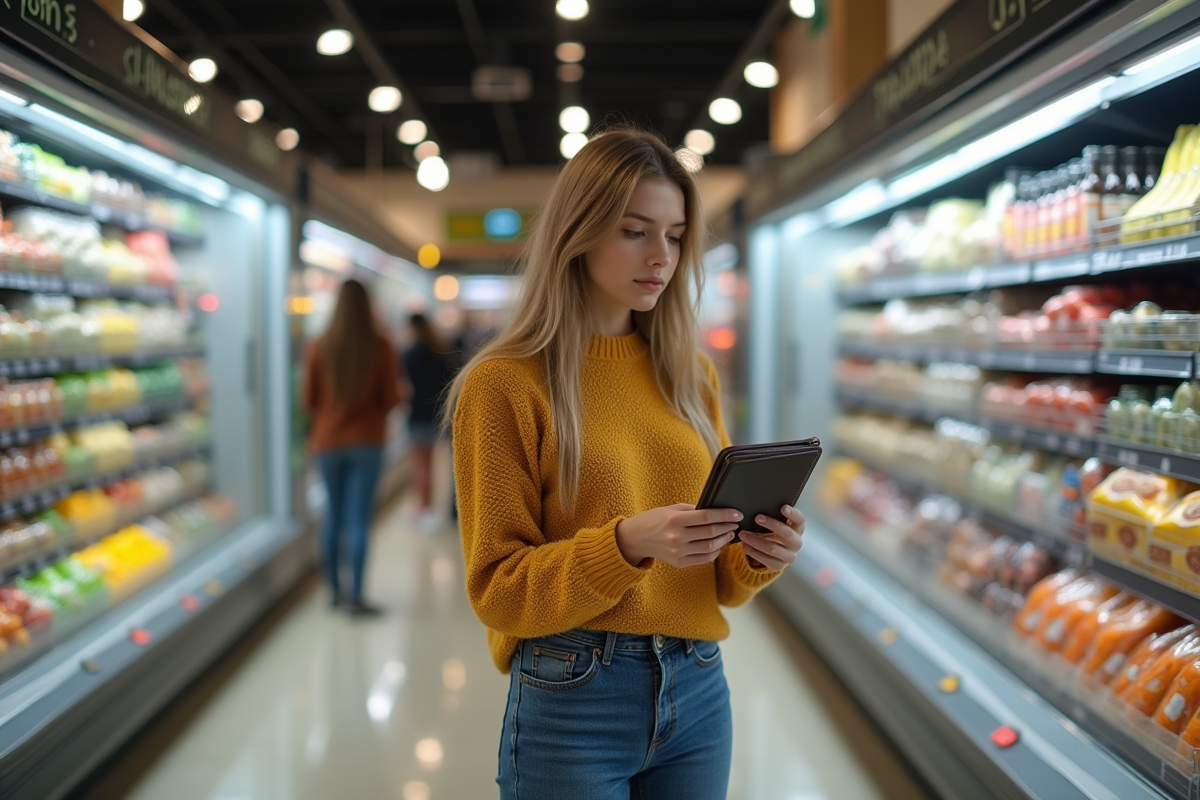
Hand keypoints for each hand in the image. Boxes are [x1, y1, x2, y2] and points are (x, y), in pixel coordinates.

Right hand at [615, 504, 741, 567]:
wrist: (635, 539)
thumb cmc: (654, 520)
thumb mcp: (671, 509)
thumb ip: (692, 510)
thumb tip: (715, 511)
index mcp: (674, 520)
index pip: (707, 517)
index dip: (725, 515)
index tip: (737, 513)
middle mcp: (677, 537)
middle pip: (711, 533)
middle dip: (728, 526)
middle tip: (736, 522)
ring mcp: (678, 552)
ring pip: (710, 547)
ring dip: (724, 540)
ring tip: (730, 533)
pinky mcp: (679, 563)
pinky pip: (704, 559)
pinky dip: (715, 552)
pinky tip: (719, 545)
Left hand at [740, 505, 804, 570]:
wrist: (774, 551)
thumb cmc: (774, 530)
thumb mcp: (777, 521)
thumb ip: (774, 514)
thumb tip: (759, 503)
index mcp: (798, 528)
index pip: (800, 519)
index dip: (793, 514)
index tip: (783, 507)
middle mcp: (796, 542)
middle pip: (786, 533)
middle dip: (771, 524)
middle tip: (757, 517)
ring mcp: (789, 555)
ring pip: (773, 548)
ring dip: (756, 540)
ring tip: (743, 534)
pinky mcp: (780, 565)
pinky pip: (766, 560)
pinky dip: (754, 553)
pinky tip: (745, 546)